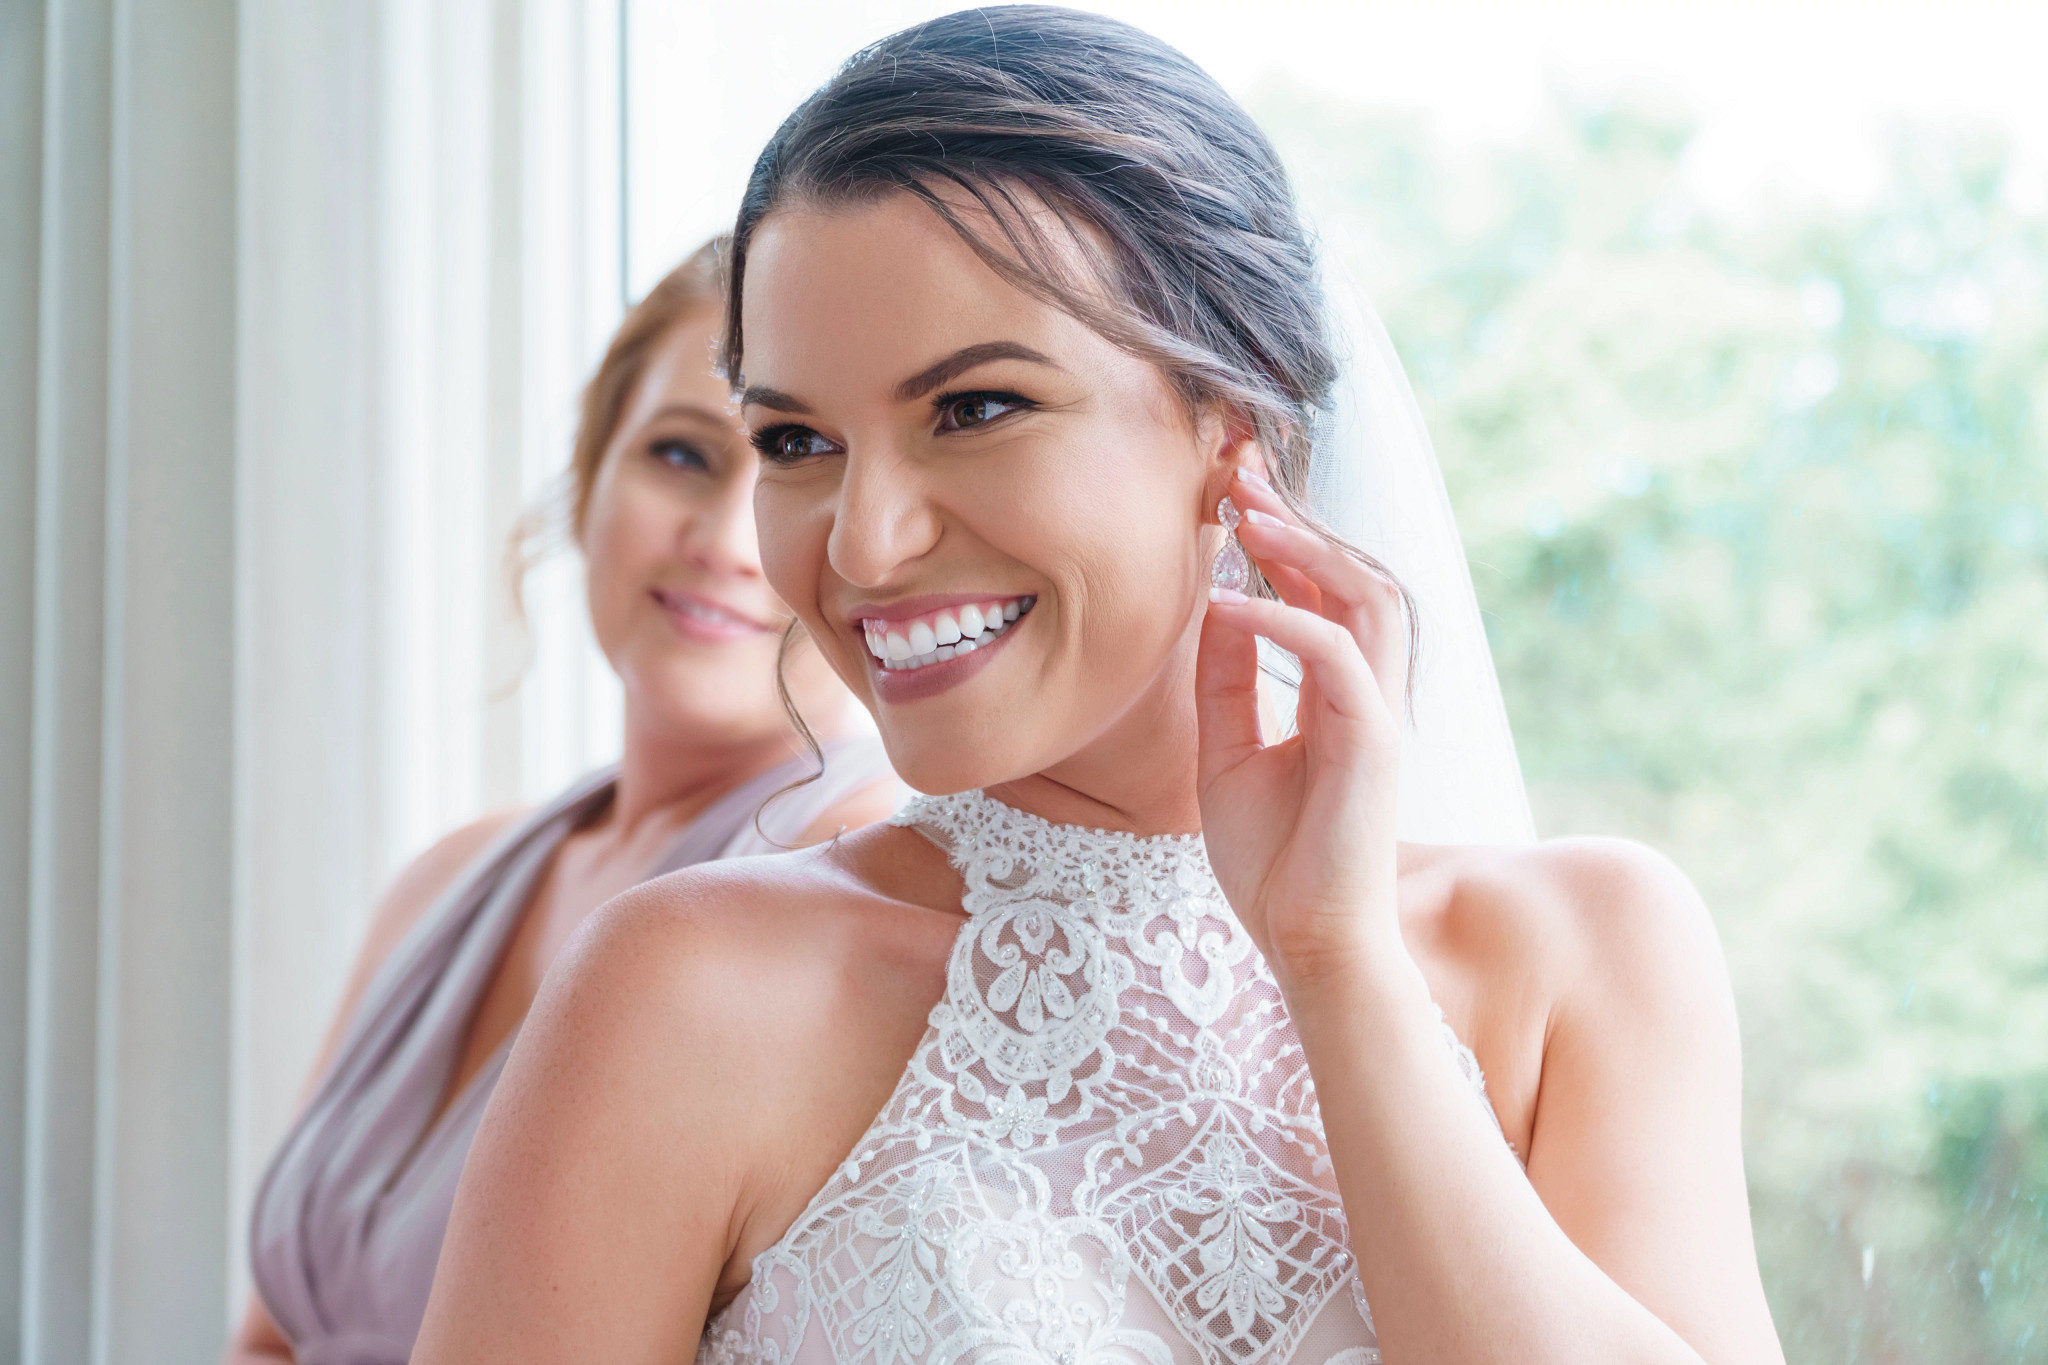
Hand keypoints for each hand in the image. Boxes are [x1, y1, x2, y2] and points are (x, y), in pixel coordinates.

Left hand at [1195, 467, 1410, 988]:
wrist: (1304, 943)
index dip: (1286, 534)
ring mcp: (1379, 713)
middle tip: (1240, 472)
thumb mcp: (1227, 751)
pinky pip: (1334, 656)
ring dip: (1308, 549)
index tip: (1232, 488)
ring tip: (1247, 516)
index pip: (1326, 591)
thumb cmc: (1272, 860)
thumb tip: (1216, 601)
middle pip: (1357, 574)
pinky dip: (1282, 620)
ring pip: (1368, 597)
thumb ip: (1226, 678)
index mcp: (1341, 693)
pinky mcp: (1374, 741)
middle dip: (1301, 518)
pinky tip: (1229, 603)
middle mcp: (1371, 692)